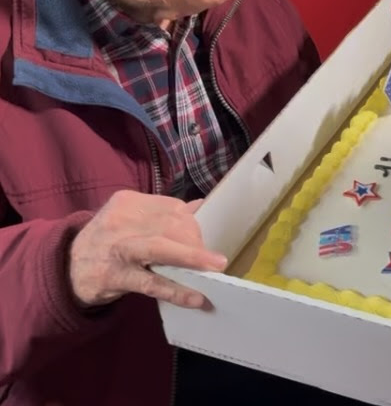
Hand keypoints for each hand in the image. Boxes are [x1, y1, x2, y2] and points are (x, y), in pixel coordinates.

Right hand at [68, 190, 226, 308]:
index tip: (202, 238)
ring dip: (193, 258)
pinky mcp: (115, 277)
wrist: (66, 269)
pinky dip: (176, 291)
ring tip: (215, 267)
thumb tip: (200, 205)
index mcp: (128, 202)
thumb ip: (161, 212)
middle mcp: (121, 221)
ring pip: (161, 249)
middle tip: (208, 260)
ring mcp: (117, 249)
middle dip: (194, 243)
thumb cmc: (107, 241)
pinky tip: (197, 298)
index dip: (192, 223)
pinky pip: (151, 284)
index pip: (172, 207)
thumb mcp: (128, 218)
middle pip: (170, 227)